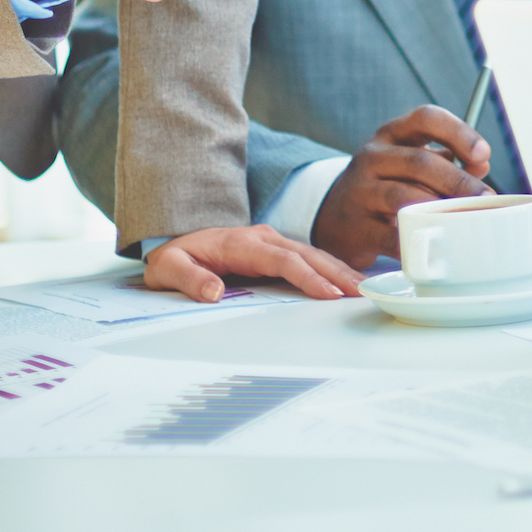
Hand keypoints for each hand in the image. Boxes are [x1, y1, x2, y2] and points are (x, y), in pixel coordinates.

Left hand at [143, 224, 363, 301]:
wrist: (176, 242)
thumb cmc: (175, 257)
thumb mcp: (168, 269)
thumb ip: (189, 279)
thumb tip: (213, 291)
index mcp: (242, 243)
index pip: (283, 260)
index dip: (308, 276)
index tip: (328, 293)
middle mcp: (263, 238)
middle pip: (307, 254)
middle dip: (336, 273)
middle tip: (360, 291)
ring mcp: (272, 242)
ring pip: (313, 254)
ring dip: (338, 270)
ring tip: (362, 288)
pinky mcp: (276, 250)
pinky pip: (308, 258)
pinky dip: (330, 268)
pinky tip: (346, 279)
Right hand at [312, 106, 494, 268]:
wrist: (335, 217)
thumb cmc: (387, 184)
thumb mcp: (413, 164)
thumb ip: (448, 160)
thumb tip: (481, 164)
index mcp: (392, 134)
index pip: (425, 118)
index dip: (457, 132)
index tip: (483, 153)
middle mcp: (372, 157)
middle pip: (419, 162)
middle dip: (458, 181)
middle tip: (486, 199)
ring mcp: (359, 191)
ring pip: (403, 196)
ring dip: (437, 209)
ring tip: (462, 220)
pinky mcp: (355, 226)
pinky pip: (389, 235)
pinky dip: (415, 240)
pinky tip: (434, 245)